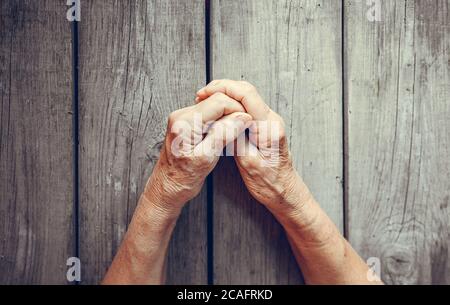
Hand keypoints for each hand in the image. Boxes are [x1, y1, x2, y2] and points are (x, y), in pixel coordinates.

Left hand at [144, 92, 251, 214]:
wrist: (168, 188)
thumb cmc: (183, 178)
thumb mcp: (207, 157)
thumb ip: (224, 134)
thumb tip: (243, 117)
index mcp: (185, 122)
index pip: (219, 101)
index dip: (237, 109)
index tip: (249, 121)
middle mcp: (181, 115)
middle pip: (216, 100)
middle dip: (233, 111)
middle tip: (245, 126)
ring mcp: (183, 117)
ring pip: (214, 106)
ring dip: (228, 116)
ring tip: (236, 131)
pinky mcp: (187, 123)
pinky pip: (209, 114)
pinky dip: (220, 121)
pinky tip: (225, 133)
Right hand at [196, 80, 309, 215]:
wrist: (284, 193)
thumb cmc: (269, 183)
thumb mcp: (247, 163)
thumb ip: (236, 138)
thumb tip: (223, 118)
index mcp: (269, 127)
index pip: (247, 95)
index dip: (224, 89)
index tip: (205, 93)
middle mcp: (272, 120)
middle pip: (247, 91)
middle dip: (223, 88)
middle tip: (201, 95)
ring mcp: (269, 122)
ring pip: (246, 98)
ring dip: (226, 96)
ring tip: (207, 102)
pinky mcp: (264, 126)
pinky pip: (248, 108)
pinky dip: (231, 105)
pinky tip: (219, 112)